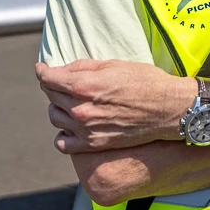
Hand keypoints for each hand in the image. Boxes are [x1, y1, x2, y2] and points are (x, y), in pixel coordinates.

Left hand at [35, 59, 193, 153]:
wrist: (167, 108)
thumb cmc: (145, 81)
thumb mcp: (115, 65)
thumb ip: (85, 67)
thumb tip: (64, 70)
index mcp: (85, 86)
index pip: (49, 78)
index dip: (42, 71)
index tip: (42, 68)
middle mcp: (80, 109)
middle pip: (51, 96)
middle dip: (53, 86)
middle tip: (63, 82)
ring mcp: (85, 129)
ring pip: (54, 117)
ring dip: (58, 107)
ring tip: (70, 102)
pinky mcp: (93, 144)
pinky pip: (62, 143)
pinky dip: (63, 134)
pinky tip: (72, 126)